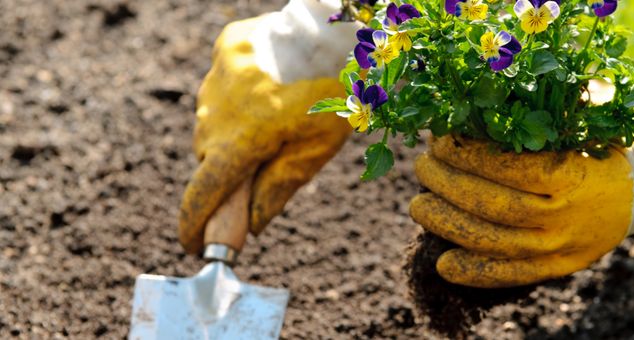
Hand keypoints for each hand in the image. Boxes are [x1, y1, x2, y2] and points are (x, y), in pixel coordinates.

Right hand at [179, 1, 357, 253]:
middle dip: (228, 168)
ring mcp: (216, 78)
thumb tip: (252, 226)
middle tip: (260, 162)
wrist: (336, 32)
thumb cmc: (335, 95)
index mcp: (240, 142)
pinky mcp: (224, 50)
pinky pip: (222, 84)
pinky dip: (239, 94)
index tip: (193, 243)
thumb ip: (276, 189)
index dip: (194, 225)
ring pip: (213, 120)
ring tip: (273, 116)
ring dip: (233, 130)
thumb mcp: (314, 151)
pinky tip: (268, 86)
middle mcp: (216, 112)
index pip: (203, 194)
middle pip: (210, 157)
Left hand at [410, 82, 633, 287]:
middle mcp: (564, 214)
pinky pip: (511, 275)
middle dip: (447, 185)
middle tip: (421, 168)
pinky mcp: (556, 267)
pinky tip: (443, 264)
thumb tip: (486, 96)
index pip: (508, 167)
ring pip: (494, 241)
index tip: (440, 141)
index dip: (467, 155)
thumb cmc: (599, 151)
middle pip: (493, 205)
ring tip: (418, 205)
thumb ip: (544, 114)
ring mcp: (559, 246)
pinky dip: (474, 273)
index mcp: (571, 174)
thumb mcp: (581, 126)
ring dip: (447, 225)